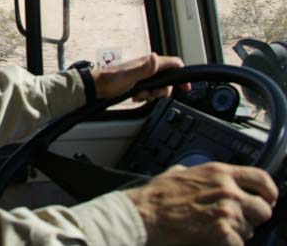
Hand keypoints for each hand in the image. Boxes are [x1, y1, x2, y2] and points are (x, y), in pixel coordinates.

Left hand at [92, 52, 186, 100]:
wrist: (96, 87)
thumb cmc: (110, 80)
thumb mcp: (129, 76)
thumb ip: (144, 69)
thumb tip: (155, 57)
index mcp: (148, 63)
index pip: (174, 64)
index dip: (182, 75)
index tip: (185, 88)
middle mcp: (147, 67)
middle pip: (168, 79)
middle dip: (163, 90)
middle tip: (152, 95)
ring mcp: (143, 74)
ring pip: (158, 86)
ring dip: (152, 94)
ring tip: (139, 95)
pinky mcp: (138, 81)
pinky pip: (149, 90)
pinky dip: (145, 96)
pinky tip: (135, 96)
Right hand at [124, 162, 278, 245]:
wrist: (143, 215)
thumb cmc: (155, 196)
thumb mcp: (177, 173)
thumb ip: (195, 173)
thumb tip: (196, 174)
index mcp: (218, 172)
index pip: (261, 178)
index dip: (268, 192)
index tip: (267, 200)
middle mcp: (227, 190)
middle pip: (263, 209)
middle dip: (251, 218)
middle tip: (235, 222)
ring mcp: (227, 212)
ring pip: (250, 230)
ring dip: (235, 233)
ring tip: (212, 230)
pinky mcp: (223, 233)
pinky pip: (238, 244)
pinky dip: (226, 245)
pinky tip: (209, 239)